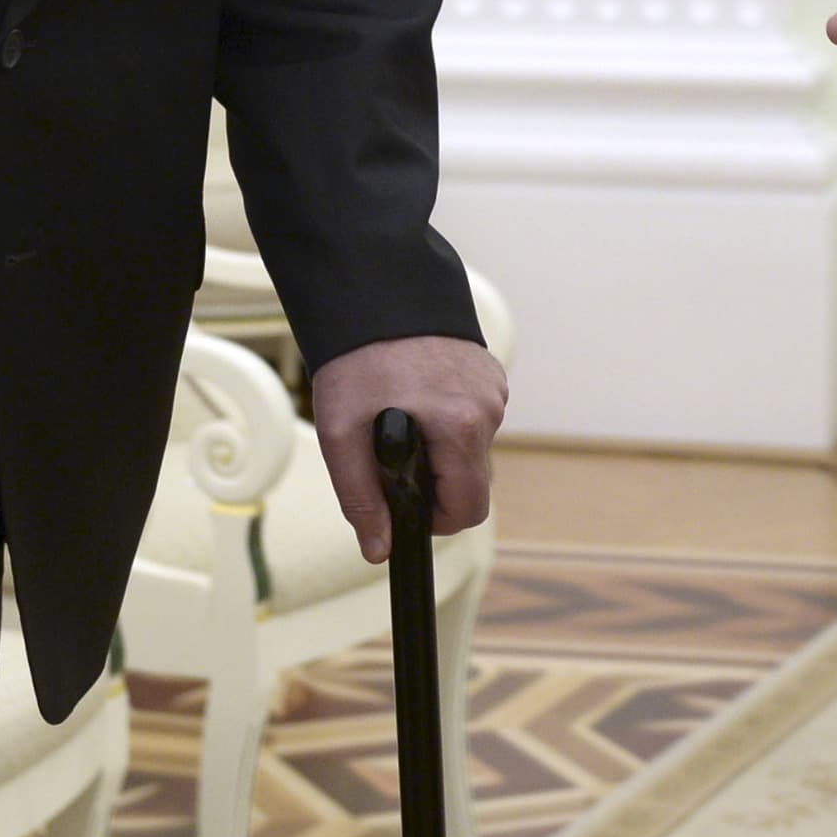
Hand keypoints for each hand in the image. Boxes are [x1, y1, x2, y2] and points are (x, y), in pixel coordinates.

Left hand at [309, 333, 507, 564]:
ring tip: (397, 413)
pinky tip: (415, 393)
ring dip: (439, 447)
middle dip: (433, 479)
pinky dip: (447, 418)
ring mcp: (494, 386)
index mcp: (461, 428)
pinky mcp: (490, 370)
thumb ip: (361, 498)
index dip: (434, 520)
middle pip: (470, 479)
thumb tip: (379, 549)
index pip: (469, 509)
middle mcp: (489, 408)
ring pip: (471, 447)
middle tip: (389, 454)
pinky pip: (474, 415)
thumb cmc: (356, 358)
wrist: (375, 287)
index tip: (405, 506)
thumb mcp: (343, 433)